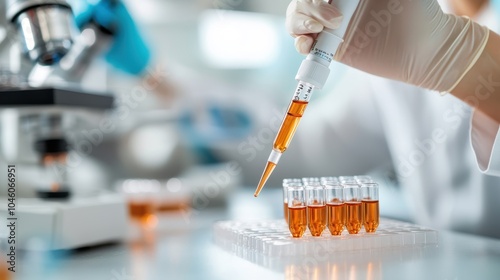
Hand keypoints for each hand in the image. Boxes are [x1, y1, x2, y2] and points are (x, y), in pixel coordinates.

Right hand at [286, 0, 489, 92]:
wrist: (426, 51)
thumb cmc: (420, 13)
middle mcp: (337, 3)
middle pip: (303, 0)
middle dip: (311, 6)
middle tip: (336, 20)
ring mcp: (330, 25)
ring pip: (297, 18)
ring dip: (300, 21)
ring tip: (320, 31)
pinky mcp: (330, 48)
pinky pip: (302, 42)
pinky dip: (298, 41)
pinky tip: (309, 44)